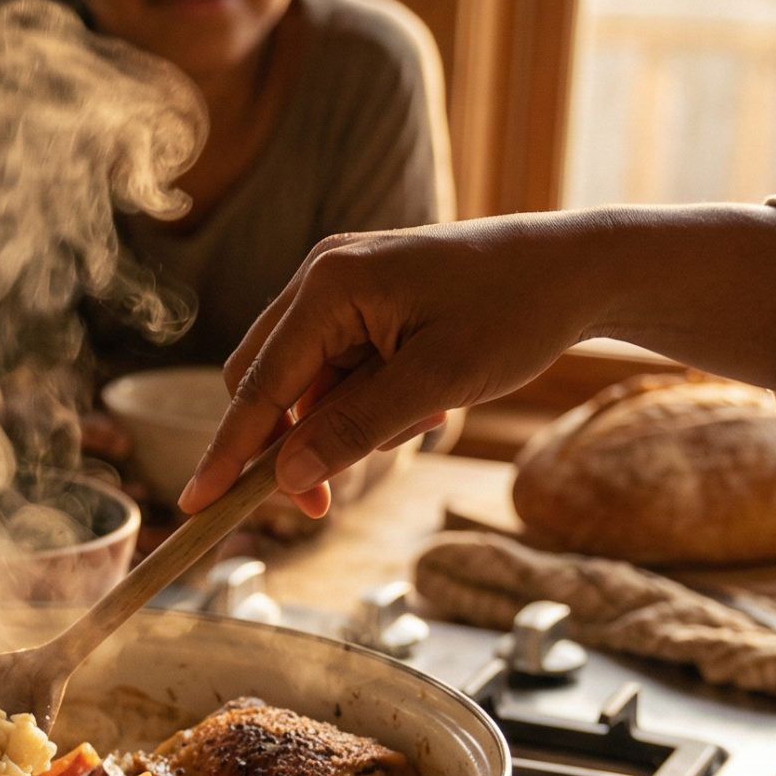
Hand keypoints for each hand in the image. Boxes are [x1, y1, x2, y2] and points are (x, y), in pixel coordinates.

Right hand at [179, 215, 602, 512]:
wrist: (578, 268)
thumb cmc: (515, 313)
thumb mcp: (436, 384)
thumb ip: (353, 431)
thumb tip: (285, 479)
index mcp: (329, 284)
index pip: (259, 385)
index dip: (228, 453)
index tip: (196, 506)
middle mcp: (321, 275)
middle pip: (265, 381)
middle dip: (290, 444)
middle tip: (326, 502)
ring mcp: (341, 283)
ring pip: (303, 381)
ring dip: (342, 421)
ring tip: (424, 414)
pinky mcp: (364, 298)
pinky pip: (336, 367)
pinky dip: (363, 400)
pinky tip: (421, 398)